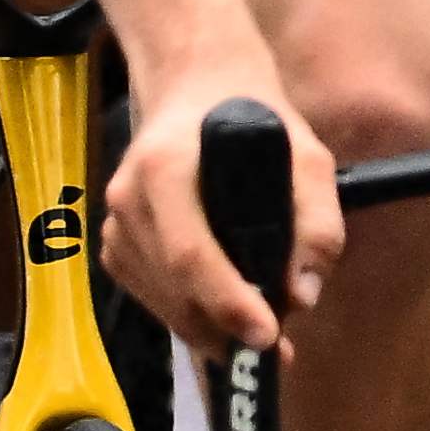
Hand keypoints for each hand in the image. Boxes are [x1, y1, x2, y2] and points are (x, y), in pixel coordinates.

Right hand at [100, 71, 341, 359]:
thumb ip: (316, 223)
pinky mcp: (113, 242)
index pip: (191, 255)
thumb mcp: (307, 156)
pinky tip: (219, 309)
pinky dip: (186, 312)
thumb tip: (301, 296)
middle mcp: (127, 197)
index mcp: (165, 168)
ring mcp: (114, 222)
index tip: (269, 336)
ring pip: (160, 302)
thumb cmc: (256, 118)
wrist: (197, 84)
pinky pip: (149, 295)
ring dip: (208, 328)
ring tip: (257, 326)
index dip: (228, 303)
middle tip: (277, 346)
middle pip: (173, 290)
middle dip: (225, 328)